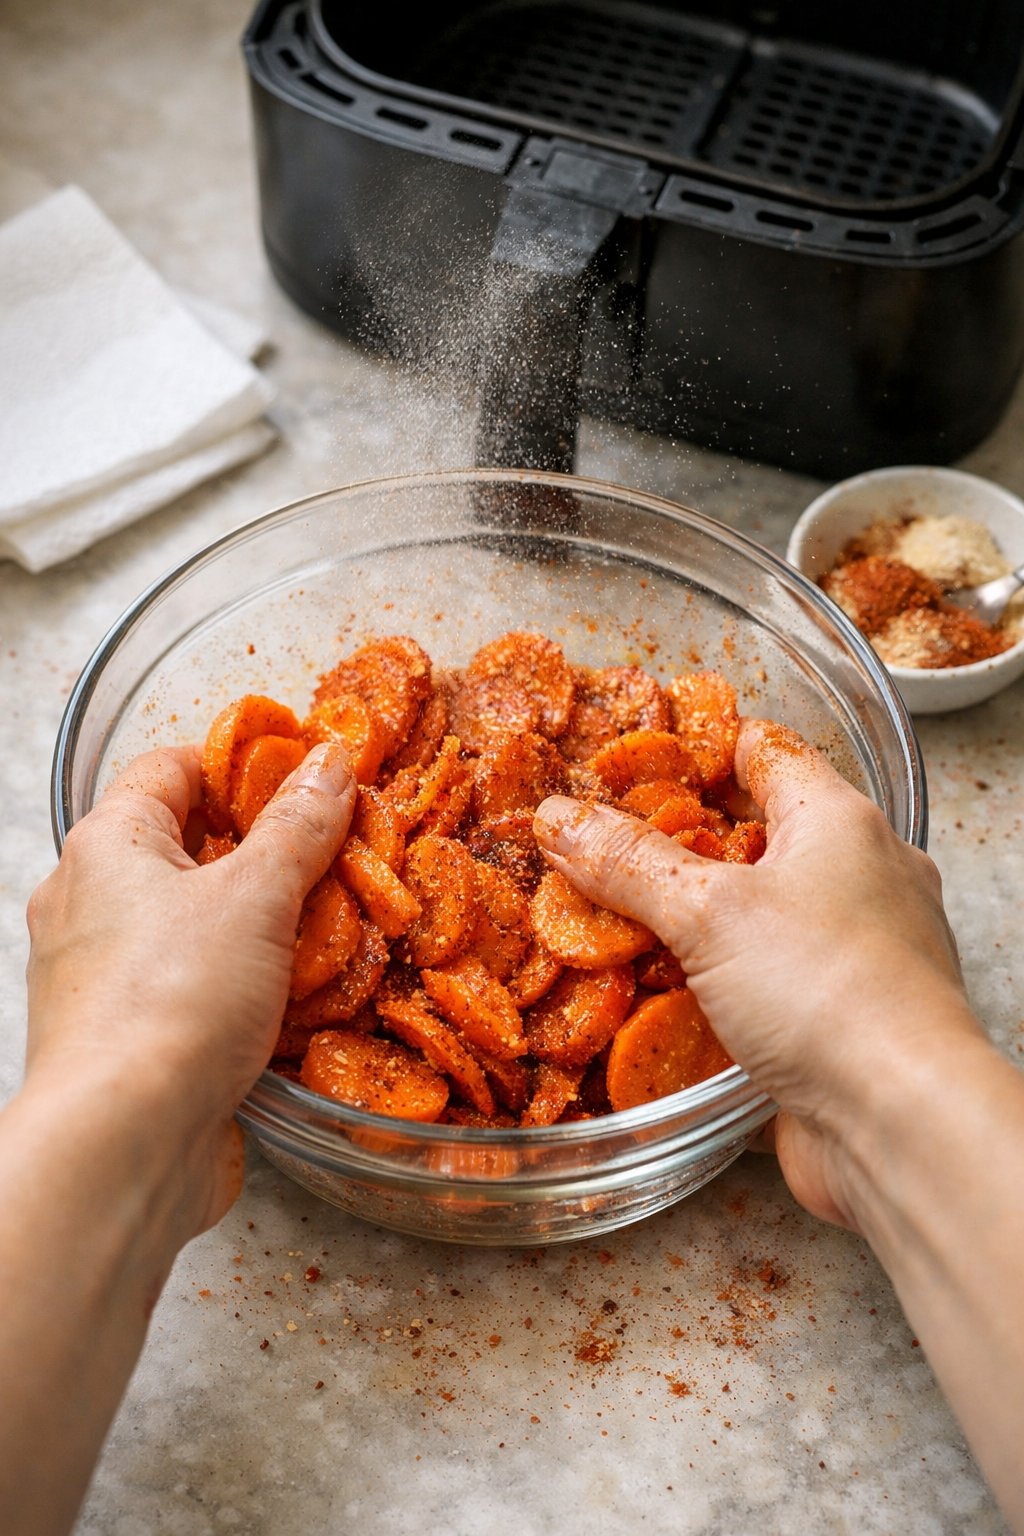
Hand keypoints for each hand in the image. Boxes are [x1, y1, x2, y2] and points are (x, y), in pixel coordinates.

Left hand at [24, 740, 354, 1235]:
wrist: (122, 1146)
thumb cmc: (175, 1001)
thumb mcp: (256, 895)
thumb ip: (298, 824)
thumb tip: (330, 760)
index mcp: (106, 844)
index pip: (172, 767)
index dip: (243, 761)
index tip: (312, 775)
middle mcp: (88, 901)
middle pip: (185, 844)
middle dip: (264, 848)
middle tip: (337, 853)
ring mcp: (101, 972)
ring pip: (192, 919)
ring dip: (260, 920)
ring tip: (334, 924)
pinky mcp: (125, 1034)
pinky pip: (191, 982)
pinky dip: (242, 979)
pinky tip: (297, 993)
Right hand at [534, 719, 982, 1230]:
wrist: (901, 1126)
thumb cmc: (830, 991)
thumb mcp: (710, 911)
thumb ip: (629, 863)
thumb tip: (557, 818)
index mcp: (839, 822)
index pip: (762, 751)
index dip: (691, 747)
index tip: (621, 760)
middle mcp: (856, 879)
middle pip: (750, 838)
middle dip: (671, 845)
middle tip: (593, 845)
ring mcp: (850, 954)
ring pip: (751, 920)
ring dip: (682, 926)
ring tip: (600, 923)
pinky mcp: (833, 1022)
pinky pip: (757, 989)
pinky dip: (704, 992)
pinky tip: (645, 1003)